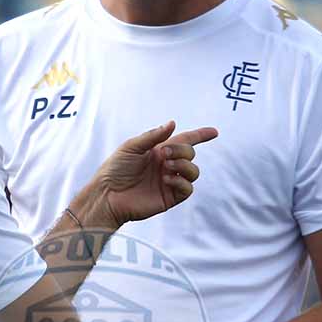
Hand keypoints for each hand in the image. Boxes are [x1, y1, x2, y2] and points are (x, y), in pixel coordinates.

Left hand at [94, 121, 217, 224]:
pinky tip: (166, 180)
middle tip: (163, 154)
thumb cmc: (115, 169)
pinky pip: (188, 189)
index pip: (185, 141)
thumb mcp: (132, 146)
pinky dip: (181, 182)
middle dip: (181, 151)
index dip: (201, 135)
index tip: (214, 132)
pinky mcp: (170, 197)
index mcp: (159, 150)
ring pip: (194, 171)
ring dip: (184, 166)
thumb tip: (173, 123)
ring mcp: (170, 181)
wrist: (107, 194)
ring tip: (166, 167)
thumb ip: (153, 136)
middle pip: (190, 153)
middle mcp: (167, 165)